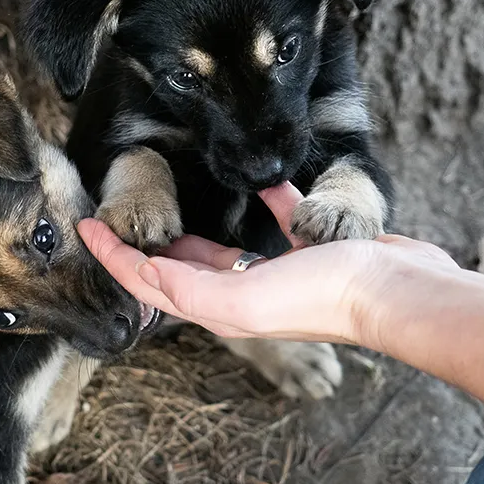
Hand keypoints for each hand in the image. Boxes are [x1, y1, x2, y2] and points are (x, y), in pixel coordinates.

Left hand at [77, 182, 457, 344]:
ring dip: (193, 228)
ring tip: (173, 201)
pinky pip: (274, 216)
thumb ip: (190, 287)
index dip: (114, 255)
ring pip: (219, 247)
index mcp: (217, 305)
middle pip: (175, 267)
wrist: (396, 290)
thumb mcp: (245, 299)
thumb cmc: (324, 296)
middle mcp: (239, 290)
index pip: (148, 281)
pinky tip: (261, 177)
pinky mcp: (304, 245)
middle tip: (117, 213)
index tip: (87, 225)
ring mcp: (273, 270)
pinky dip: (264, 197)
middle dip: (141, 243)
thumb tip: (146, 273)